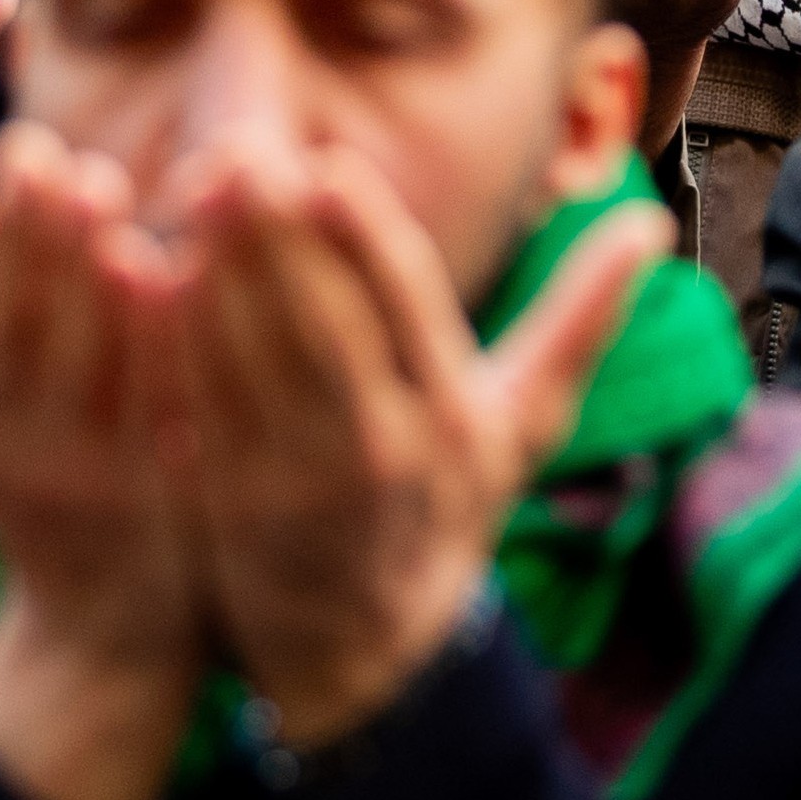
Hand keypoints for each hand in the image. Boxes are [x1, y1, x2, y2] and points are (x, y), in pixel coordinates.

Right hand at [0, 128, 209, 799]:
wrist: (100, 616)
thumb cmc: (32, 462)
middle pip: (7, 331)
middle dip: (24, 238)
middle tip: (46, 154)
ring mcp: (71, 472)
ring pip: (75, 365)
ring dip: (88, 277)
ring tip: (108, 192)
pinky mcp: (145, 491)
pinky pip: (148, 403)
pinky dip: (154, 338)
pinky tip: (171, 274)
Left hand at [161, 135, 668, 749]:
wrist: (369, 645)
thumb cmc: (448, 498)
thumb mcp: (525, 421)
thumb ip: (580, 318)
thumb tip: (653, 223)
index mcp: (454, 418)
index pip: (410, 311)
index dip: (366, 239)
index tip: (329, 164)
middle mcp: (384, 453)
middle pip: (324, 330)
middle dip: (279, 239)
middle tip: (239, 154)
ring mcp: (301, 486)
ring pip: (254, 366)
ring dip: (218, 275)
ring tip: (195, 186)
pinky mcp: (230, 506)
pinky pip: (199, 411)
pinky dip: (175, 342)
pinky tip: (147, 271)